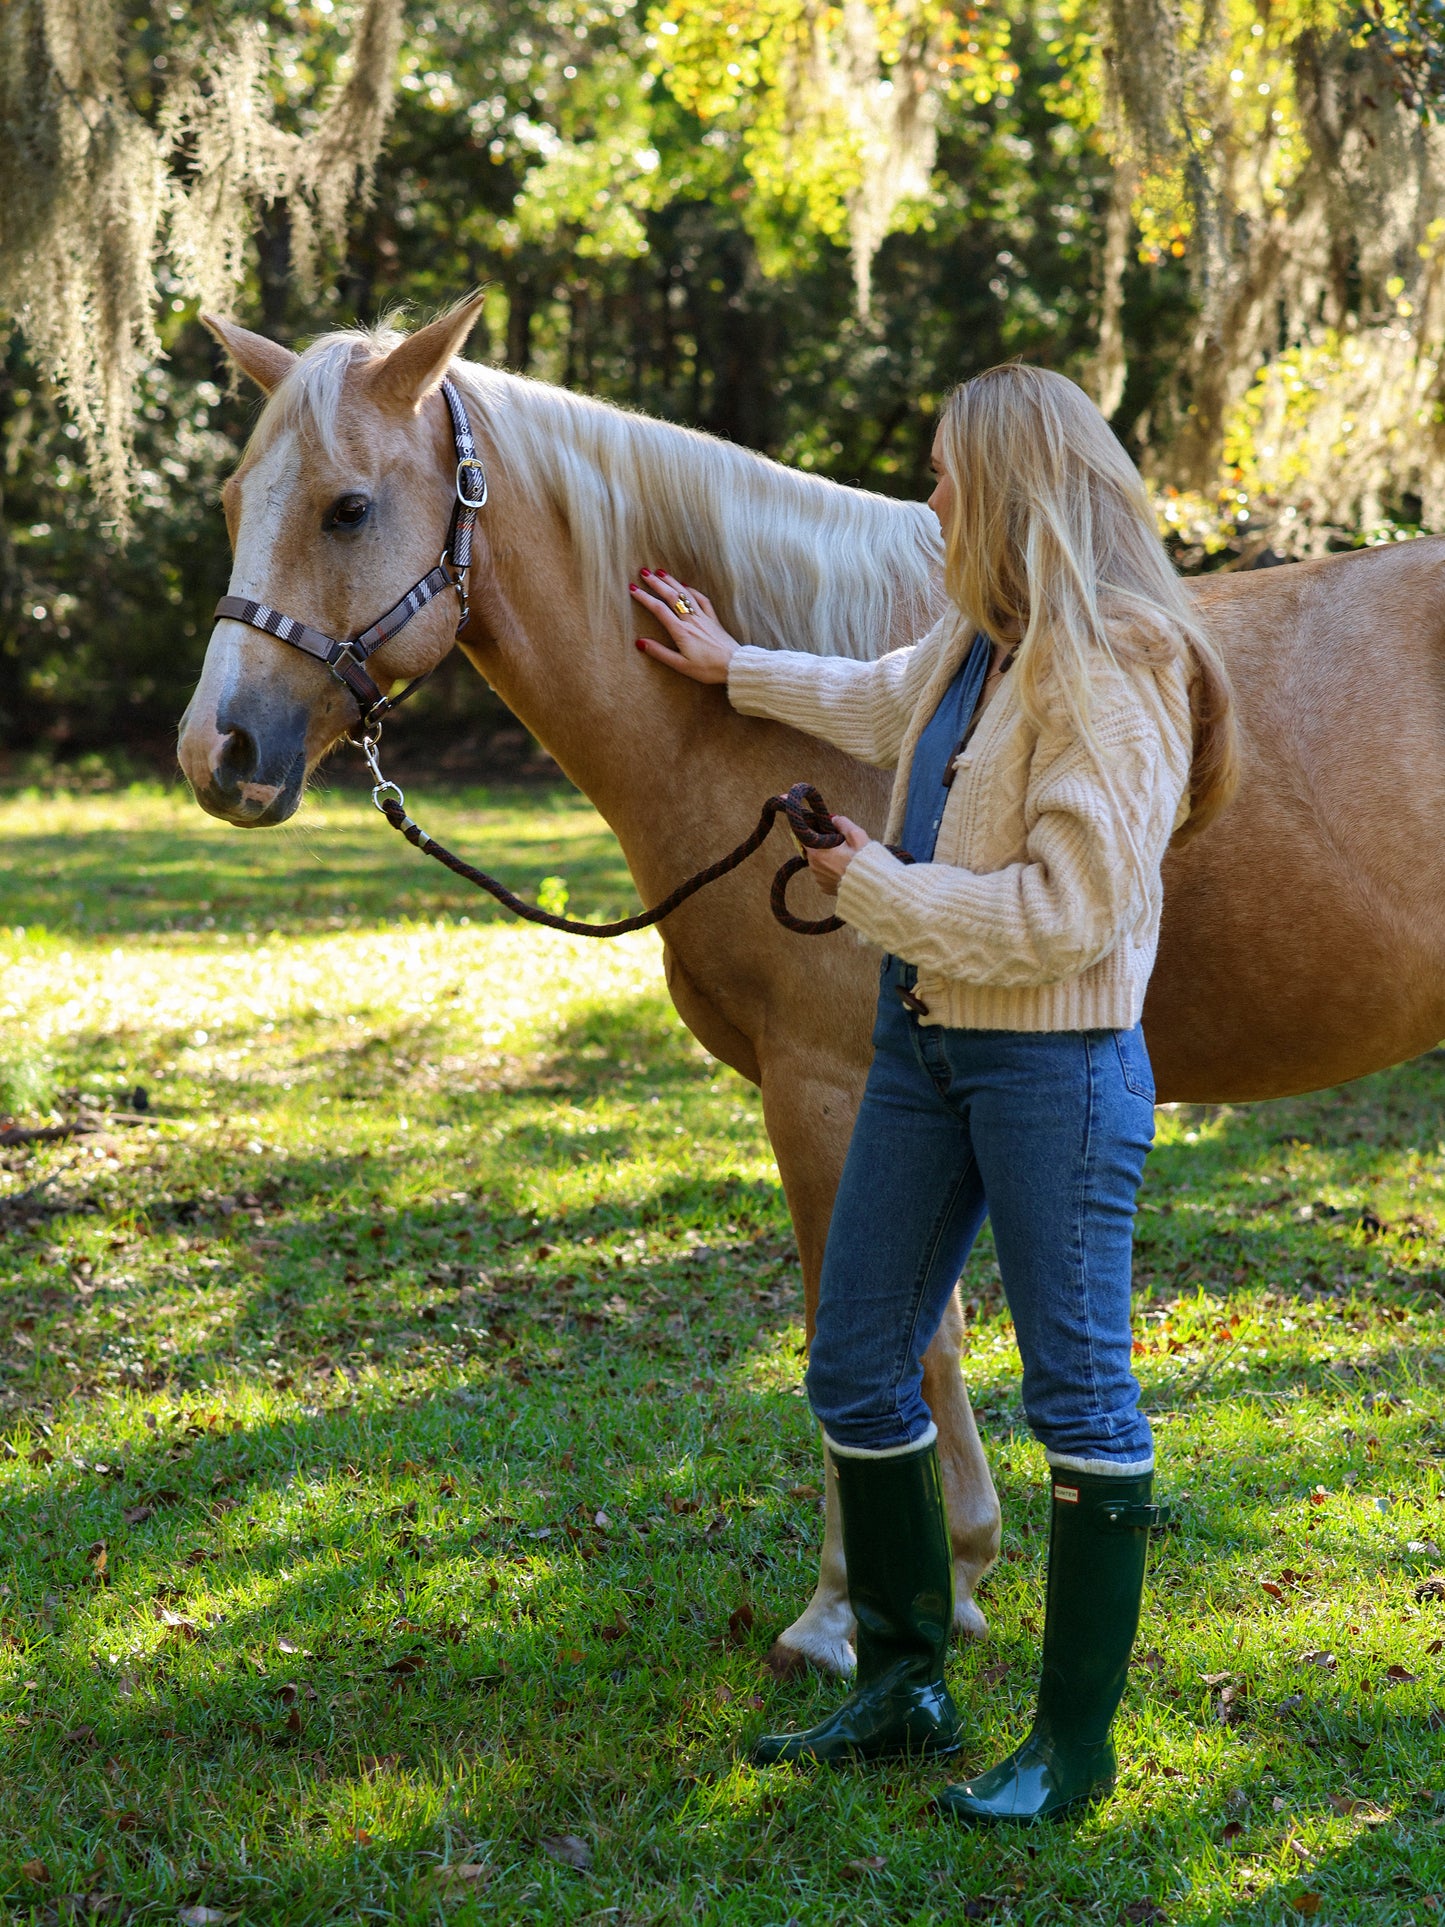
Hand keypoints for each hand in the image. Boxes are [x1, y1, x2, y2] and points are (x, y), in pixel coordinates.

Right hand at [630, 569, 738, 683]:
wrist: (734, 665)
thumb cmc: (708, 669)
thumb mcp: (681, 665)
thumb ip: (660, 653)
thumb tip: (640, 643)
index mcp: (681, 631)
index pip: (659, 609)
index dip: (644, 597)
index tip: (633, 589)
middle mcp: (691, 620)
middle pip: (671, 596)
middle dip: (656, 583)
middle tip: (644, 572)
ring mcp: (704, 617)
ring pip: (685, 594)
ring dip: (672, 581)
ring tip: (661, 572)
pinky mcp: (713, 619)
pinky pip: (702, 600)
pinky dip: (692, 590)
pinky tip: (686, 586)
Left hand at [806, 815, 869, 894]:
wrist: (871, 885)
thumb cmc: (863, 860)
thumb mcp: (856, 835)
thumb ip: (842, 823)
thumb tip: (833, 819)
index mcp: (818, 852)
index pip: (807, 838)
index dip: (815, 832)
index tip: (825, 830)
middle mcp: (814, 867)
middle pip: (814, 851)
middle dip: (824, 846)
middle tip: (840, 844)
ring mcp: (819, 879)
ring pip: (819, 863)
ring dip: (828, 859)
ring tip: (845, 859)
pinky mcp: (825, 888)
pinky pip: (825, 875)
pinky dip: (832, 871)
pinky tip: (844, 870)